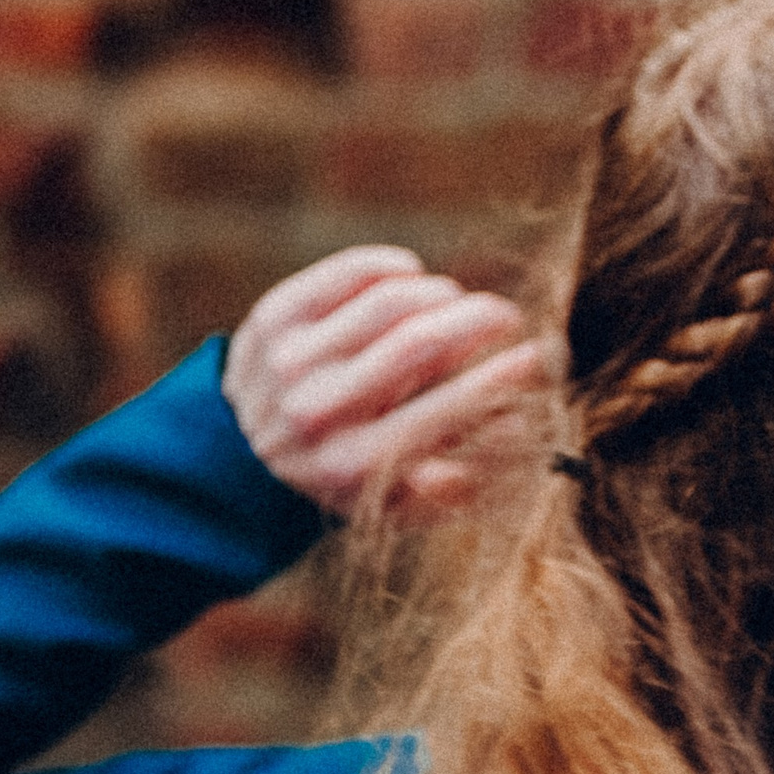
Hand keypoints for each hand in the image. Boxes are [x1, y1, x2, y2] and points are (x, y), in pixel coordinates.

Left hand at [224, 246, 557, 522]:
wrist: (234, 457)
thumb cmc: (339, 479)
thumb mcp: (392, 505)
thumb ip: (457, 484)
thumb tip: (515, 426)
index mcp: (358, 464)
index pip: (449, 406)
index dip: (505, 375)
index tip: (539, 356)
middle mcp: (321, 410)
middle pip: (422, 342)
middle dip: (480, 320)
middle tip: (507, 316)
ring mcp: (293, 359)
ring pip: (390, 301)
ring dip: (440, 293)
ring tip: (454, 303)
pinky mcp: (274, 317)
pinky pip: (351, 272)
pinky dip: (395, 268)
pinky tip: (411, 278)